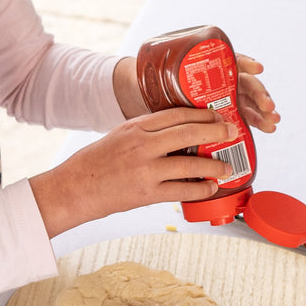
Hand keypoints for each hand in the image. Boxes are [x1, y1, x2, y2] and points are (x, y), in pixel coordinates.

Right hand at [29, 108, 241, 238]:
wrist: (74, 189)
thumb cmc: (95, 163)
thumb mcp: (118, 136)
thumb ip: (145, 132)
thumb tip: (177, 133)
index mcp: (135, 127)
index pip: (176, 114)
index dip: (201, 113)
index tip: (216, 114)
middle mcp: (142, 144)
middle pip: (189, 132)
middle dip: (215, 130)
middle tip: (231, 131)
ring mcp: (146, 169)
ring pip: (191, 163)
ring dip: (214, 164)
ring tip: (227, 166)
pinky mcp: (147, 193)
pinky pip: (183, 190)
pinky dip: (201, 189)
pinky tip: (211, 187)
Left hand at [112, 53, 280, 132]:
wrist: (145, 96)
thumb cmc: (152, 79)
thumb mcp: (156, 73)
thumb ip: (160, 72)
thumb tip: (147, 73)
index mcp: (208, 63)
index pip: (231, 59)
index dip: (245, 63)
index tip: (257, 68)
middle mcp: (219, 78)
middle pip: (244, 83)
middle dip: (259, 94)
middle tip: (268, 107)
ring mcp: (223, 96)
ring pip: (248, 101)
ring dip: (262, 111)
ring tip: (272, 122)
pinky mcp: (223, 113)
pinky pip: (243, 116)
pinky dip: (255, 122)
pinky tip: (267, 128)